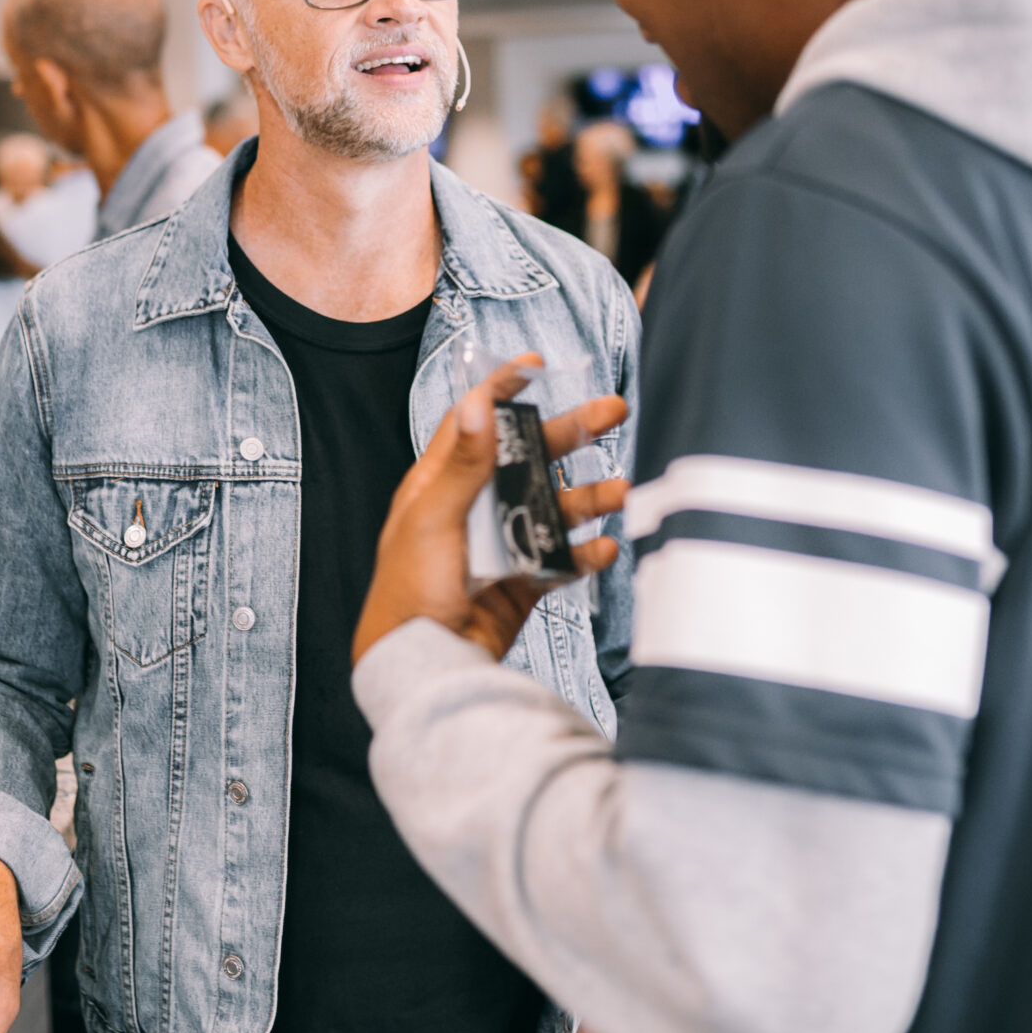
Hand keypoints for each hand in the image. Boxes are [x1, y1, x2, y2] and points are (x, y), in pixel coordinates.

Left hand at [353, 355, 629, 666]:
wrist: (423, 667)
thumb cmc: (410, 591)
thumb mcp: (433, 520)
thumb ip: (462, 466)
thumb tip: (476, 403)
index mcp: (440, 485)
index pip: (474, 422)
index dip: (503, 391)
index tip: (536, 365)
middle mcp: (472, 509)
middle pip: (528, 458)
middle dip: (571, 434)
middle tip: (614, 411)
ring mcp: (498, 545)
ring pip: (552, 509)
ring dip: (587, 498)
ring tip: (621, 490)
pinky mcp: (520, 583)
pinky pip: (560, 561)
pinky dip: (583, 554)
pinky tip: (604, 549)